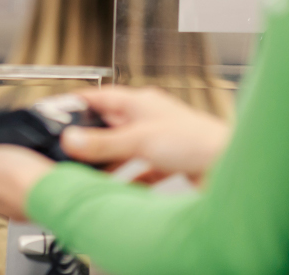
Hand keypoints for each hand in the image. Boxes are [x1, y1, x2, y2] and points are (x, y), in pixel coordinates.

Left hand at [0, 146, 54, 220]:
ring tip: (24, 153)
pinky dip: (38, 170)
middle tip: (6, 149)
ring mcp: (27, 197)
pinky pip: (37, 178)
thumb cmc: (18, 180)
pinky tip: (41, 162)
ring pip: (17, 178)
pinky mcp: (47, 190)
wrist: (58, 186)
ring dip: (20, 166)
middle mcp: (5, 201)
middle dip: (0, 163)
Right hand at [61, 87, 229, 180]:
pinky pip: (142, 172)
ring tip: (90, 174)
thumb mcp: (138, 141)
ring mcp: (160, 141)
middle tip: (69, 150)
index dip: (78, 102)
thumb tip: (70, 139)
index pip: (101, 97)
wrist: (230, 165)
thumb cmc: (195, 140)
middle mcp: (150, 119)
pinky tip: (121, 192)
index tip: (57, 111)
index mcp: (140, 103)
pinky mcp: (170, 163)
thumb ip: (102, 144)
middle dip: (91, 139)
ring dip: (109, 163)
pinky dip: (130, 182)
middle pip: (111, 126)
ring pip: (125, 151)